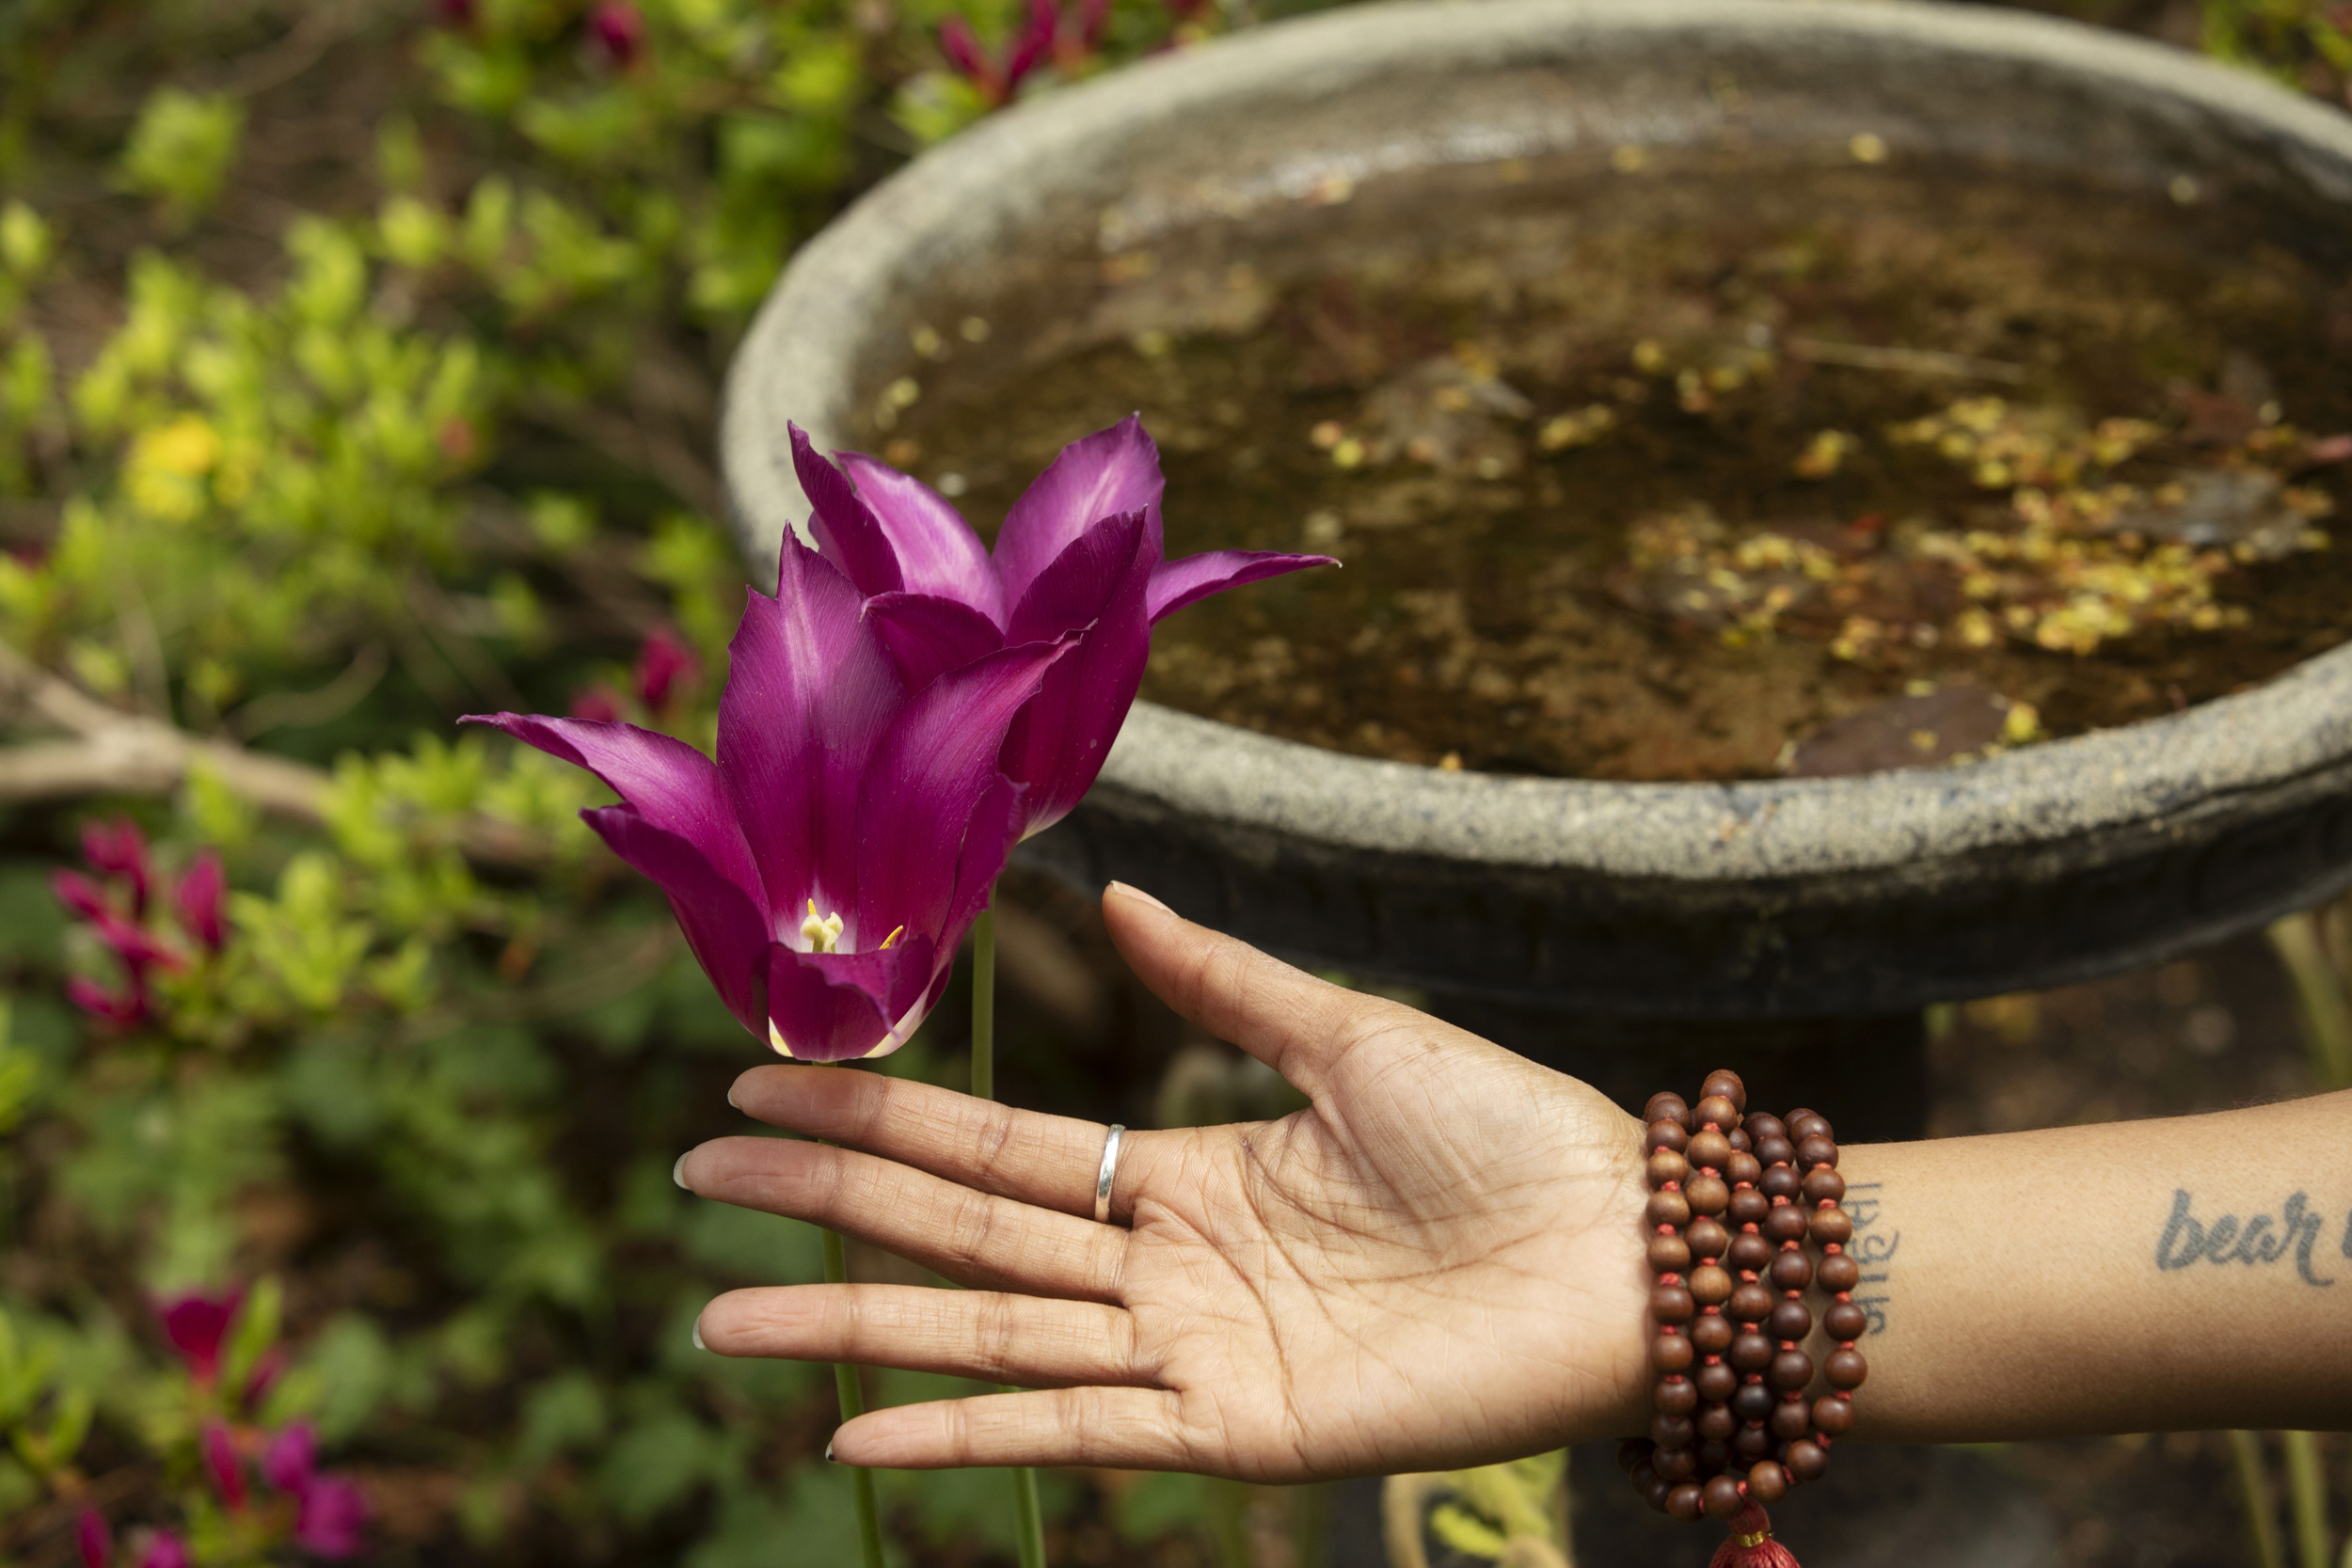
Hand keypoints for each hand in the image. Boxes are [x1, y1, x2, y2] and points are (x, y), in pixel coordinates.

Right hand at [679, 883, 1653, 1480]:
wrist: (1630, 1250)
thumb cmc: (1511, 1138)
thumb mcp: (1348, 1036)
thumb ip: (1222, 980)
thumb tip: (1109, 891)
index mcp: (1184, 1174)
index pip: (995, 1147)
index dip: (882, 1120)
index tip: (767, 1087)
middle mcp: (1163, 1267)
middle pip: (960, 1233)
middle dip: (829, 1207)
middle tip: (696, 1183)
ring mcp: (1189, 1353)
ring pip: (986, 1333)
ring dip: (852, 1327)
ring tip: (722, 1316)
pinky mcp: (1234, 1430)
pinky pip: (1076, 1431)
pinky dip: (963, 1438)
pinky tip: (854, 1436)